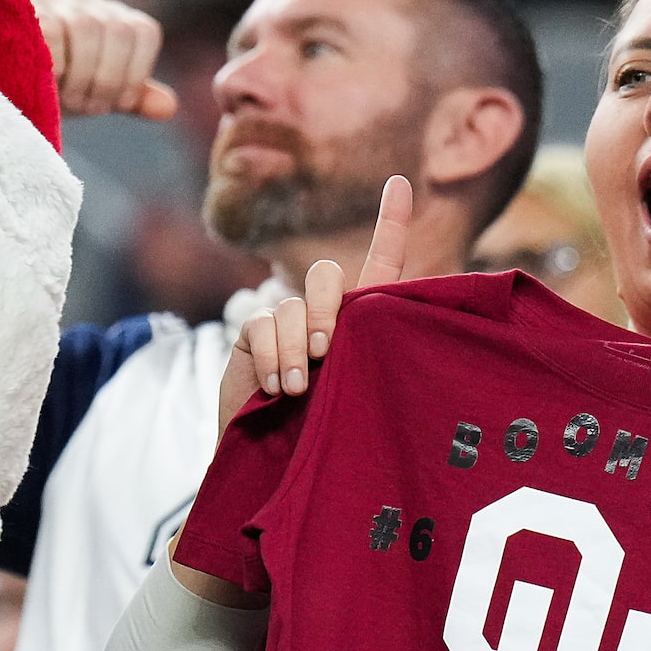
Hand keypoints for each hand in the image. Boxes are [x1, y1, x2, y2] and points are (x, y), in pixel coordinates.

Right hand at [33, 0, 178, 120]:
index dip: (137, 72)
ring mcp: (56, 0)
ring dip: (81, 73)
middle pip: (118, 30)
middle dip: (108, 78)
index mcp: (114, 17)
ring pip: (87, 27)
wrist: (11, 89)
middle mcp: (88, 0)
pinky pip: (52, 30)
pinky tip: (47, 85)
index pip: (144, 31)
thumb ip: (133, 98)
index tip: (120, 104)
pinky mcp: (27, 9)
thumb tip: (169, 108)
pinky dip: (55, 63)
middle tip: (91, 108)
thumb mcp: (100, 97)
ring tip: (69, 101)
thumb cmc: (58, 91)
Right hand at [217, 175, 411, 420]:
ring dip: (294, 349)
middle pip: (326, 276)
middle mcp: (324, 315)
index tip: (399, 181)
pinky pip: (260, 326)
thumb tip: (367, 331)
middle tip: (325, 354)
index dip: (390, 221)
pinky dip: (269, 357)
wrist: (275, 468)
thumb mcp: (363, 391)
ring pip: (291, 307)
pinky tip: (273, 388)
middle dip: (327, 311)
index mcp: (364, 321)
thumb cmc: (329, 436)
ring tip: (296, 389)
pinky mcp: (251, 336)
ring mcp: (286, 324)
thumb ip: (370, 353)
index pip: (381, 261)